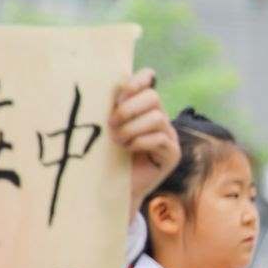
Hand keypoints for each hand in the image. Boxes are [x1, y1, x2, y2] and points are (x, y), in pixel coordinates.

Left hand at [112, 70, 176, 212]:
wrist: (112, 188)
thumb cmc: (103, 156)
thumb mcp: (102, 129)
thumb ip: (106, 109)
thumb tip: (95, 87)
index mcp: (142, 107)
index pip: (148, 79)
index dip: (137, 81)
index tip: (119, 94)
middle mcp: (159, 118)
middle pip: (153, 97)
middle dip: (129, 109)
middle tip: (110, 124)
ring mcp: (169, 136)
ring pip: (157, 118)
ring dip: (132, 128)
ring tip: (117, 141)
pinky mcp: (172, 154)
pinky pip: (160, 139)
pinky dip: (140, 142)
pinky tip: (128, 149)